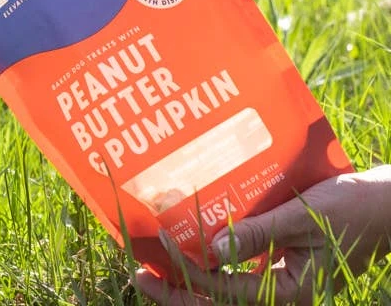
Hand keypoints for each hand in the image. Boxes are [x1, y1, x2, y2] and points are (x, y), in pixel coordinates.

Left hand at [133, 166, 390, 304]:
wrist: (383, 207)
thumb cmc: (347, 209)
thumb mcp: (300, 219)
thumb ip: (258, 233)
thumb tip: (211, 248)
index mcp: (291, 292)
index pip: (224, 289)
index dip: (188, 271)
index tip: (158, 247)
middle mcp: (282, 293)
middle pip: (219, 301)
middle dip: (177, 292)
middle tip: (137, 275)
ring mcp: (281, 281)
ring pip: (226, 289)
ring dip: (190, 280)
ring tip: (154, 265)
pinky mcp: (281, 265)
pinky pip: (239, 272)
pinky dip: (213, 262)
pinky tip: (192, 245)